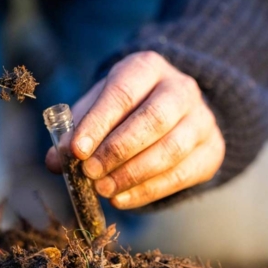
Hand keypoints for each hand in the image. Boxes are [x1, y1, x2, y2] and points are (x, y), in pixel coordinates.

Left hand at [46, 51, 224, 208]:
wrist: (178, 111)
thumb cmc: (127, 107)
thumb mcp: (99, 106)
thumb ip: (77, 129)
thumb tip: (56, 160)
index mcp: (148, 67)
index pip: (123, 93)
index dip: (98, 123)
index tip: (75, 152)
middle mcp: (181, 88)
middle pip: (153, 119)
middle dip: (117, 150)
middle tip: (90, 173)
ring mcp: (202, 119)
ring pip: (171, 149)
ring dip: (133, 174)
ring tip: (103, 190)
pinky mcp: (212, 149)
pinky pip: (182, 174)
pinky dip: (149, 191)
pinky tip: (122, 199)